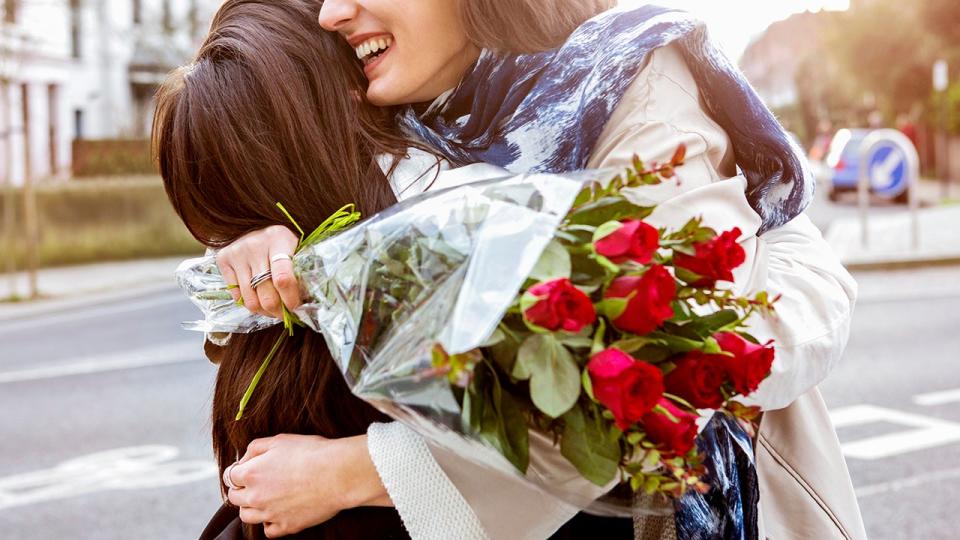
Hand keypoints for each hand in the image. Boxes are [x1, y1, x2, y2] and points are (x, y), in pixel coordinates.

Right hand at [216, 226, 299, 318]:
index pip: (283, 278)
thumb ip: (300, 271)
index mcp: (279, 239)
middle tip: (287, 314)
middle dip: (279, 311)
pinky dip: (250, 304)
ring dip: (265, 312)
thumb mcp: (295, 248)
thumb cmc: (281, 242)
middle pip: (266, 295)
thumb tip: (307, 304)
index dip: (290, 299)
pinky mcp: (223, 261)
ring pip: (251, 301)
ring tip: (274, 310)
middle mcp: (255, 246)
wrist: (253, 224)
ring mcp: (237, 254)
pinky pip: (237, 297)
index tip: (296, 307)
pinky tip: (260, 299)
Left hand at [226, 434, 390, 537]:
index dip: (237, 471)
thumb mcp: (280, 440)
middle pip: (235, 498)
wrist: (338, 474)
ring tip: (265, 498)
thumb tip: (244, 459)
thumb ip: (255, 448)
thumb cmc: (312, 453)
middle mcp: (256, 496)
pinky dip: (270, 522)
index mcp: (251, 473)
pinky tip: (278, 512)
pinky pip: (268, 530)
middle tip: (256, 482)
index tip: (247, 468)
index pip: (229, 476)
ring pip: (247, 516)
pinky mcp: (287, 526)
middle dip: (242, 489)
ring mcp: (270, 514)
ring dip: (252, 507)